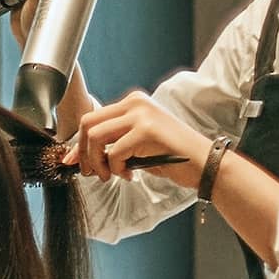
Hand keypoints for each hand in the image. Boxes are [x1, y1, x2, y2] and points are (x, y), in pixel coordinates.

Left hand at [69, 92, 211, 187]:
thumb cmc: (171, 157)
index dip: (79, 144)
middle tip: (93, 173)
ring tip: (110, 175)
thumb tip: (80, 157)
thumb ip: (113, 144)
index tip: (74, 163)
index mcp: (132, 103)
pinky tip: (131, 175)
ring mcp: (141, 115)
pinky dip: (117, 169)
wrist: (204, 163)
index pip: (93, 118)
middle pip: (88, 124)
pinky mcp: (146, 130)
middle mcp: (135, 103)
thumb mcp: (137, 146)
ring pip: (96, 137)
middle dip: (83, 152)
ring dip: (98, 162)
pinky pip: (115, 152)